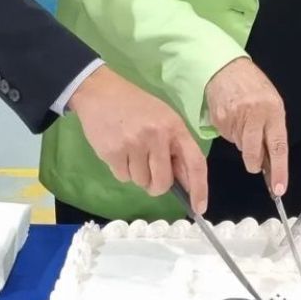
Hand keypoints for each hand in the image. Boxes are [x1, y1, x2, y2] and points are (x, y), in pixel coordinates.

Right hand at [68, 65, 207, 212]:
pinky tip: (119, 151)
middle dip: (157, 185)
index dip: (200, 189)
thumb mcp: (163, 118)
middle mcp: (157, 136)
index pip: (195, 163)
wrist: (100, 91)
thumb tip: (186, 182)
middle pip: (163, 182)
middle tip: (150, 171)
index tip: (199, 208)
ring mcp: (133, 144)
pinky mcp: (112, 152)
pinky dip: (122, 170)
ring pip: (141, 182)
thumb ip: (175, 147)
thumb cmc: (137, 106)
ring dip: (137, 175)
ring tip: (131, 151)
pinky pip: (123, 178)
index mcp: (175, 126)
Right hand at [204, 58, 287, 196]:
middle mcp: (254, 114)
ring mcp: (234, 117)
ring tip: (244, 122)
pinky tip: (233, 118)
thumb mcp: (272, 101)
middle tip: (255, 163)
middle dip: (254, 163)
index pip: (277, 147)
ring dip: (243, 142)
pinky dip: (231, 133)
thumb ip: (273, 128)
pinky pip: (227, 138)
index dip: (279, 170)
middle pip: (253, 153)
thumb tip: (272, 160)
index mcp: (273, 110)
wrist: (226, 68)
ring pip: (240, 147)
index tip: (278, 188)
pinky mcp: (219, 120)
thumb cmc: (253, 86)